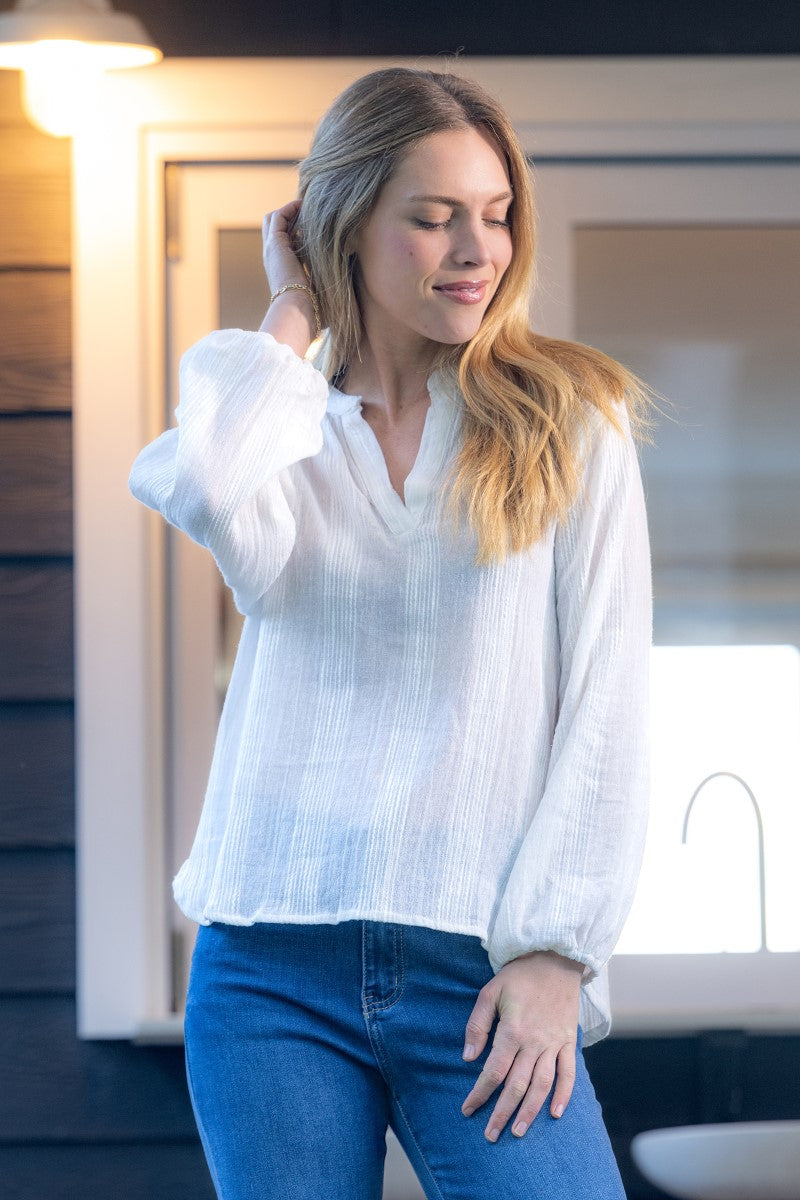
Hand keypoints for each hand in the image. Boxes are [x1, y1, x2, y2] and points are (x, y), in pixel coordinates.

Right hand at [259, 199, 317, 352]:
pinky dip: (289, 209)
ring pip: (272, 220)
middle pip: (274, 229)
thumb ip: (332, 284)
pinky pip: (277, 217)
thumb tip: (354, 280)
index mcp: (283, 270)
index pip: (285, 243)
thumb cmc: (313, 310)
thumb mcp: (324, 293)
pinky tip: (304, 206)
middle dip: (290, 217)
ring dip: (289, 211)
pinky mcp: (274, 244)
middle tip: (309, 213)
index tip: (315, 227)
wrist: (297, 310)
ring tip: (307, 206)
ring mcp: (272, 251)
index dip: (297, 232)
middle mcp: (274, 259)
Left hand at [460, 949, 582, 1141]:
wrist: (555, 958)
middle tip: (491, 1135)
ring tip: (518, 1132)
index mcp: (512, 1030)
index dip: (480, 1093)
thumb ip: (477, 1025)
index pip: (494, 1071)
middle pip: (517, 1085)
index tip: (467, 1110)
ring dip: (530, 1111)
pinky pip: (568, 1073)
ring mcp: (554, 1043)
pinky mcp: (569, 1041)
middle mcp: (534, 1042)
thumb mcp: (490, 992)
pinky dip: (564, 1095)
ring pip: (542, 1085)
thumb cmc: (519, 975)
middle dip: (502, 1112)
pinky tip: (556, 1114)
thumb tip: (467, 1057)